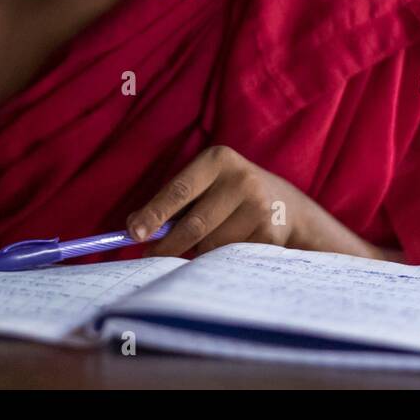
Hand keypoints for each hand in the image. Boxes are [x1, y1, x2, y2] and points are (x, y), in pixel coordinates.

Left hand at [127, 145, 394, 259]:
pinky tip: (231, 247)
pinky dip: (221, 260)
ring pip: (211, 246)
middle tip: (151, 256)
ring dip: (200, 252)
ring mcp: (259, 206)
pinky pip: (230, 257)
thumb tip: (133, 227)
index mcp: (218, 159)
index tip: (133, 233)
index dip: (154, 213)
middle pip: (194, 225)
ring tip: (210, 242)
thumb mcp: (206, 185)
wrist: (286, 204)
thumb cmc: (229, 196)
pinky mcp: (270, 233)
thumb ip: (172, 202)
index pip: (179, 190)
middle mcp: (241, 179)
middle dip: (168, 246)